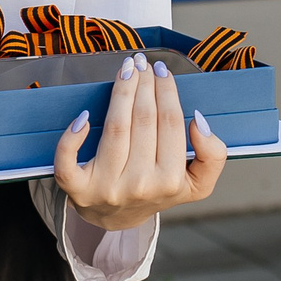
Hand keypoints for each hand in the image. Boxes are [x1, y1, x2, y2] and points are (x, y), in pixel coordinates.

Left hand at [53, 53, 228, 231]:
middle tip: (142, 62)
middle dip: (144, 83)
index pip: (170, 124)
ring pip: (115, 128)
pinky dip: (72, 136)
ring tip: (127, 69)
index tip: (162, 69)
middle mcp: (139, 185)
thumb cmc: (156, 191)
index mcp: (170, 181)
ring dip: (120, 92)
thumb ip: (212, 156)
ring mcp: (106, 188)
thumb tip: (199, 122)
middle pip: (143, 120)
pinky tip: (84, 114)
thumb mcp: (196, 183)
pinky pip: (68, 160)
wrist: (118, 217)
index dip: (167, 91)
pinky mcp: (77, 189)